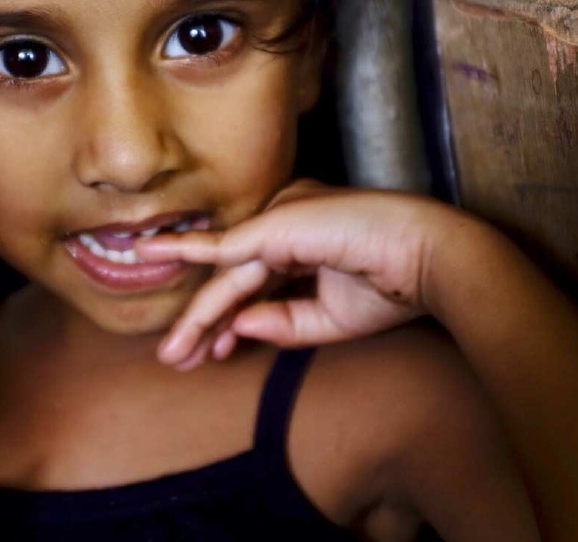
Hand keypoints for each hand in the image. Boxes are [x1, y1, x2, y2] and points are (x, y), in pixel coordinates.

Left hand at [140, 181, 492, 369]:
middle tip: (176, 358)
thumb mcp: (327, 319)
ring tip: (174, 352)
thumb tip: (234, 326)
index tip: (214, 354)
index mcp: (300, 241)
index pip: (253, 283)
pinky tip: (151, 253)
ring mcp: (277, 218)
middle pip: (232, 279)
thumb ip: (280, 324)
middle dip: (204, 323)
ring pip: (226, 275)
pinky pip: (224, 247)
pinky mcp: (273, 222)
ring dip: (198, 315)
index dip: (230, 320)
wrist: (426, 260)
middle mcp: (283, 223)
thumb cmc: (391, 286)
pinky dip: (186, 251)